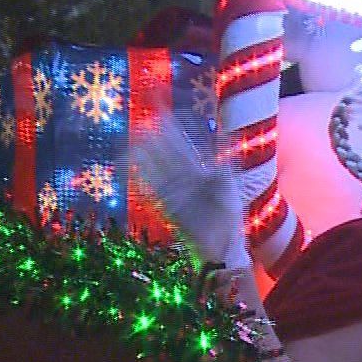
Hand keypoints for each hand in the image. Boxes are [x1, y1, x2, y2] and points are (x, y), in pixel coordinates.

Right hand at [132, 118, 247, 268]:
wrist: (224, 247)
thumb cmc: (230, 219)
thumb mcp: (231, 188)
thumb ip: (224, 165)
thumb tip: (227, 137)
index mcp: (200, 173)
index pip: (182, 146)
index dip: (172, 130)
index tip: (162, 114)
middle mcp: (184, 180)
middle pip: (165, 155)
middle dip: (153, 139)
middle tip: (140, 121)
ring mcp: (175, 193)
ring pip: (155, 169)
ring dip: (143, 156)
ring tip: (130, 141)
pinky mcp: (168, 207)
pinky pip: (152, 190)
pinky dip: (141, 179)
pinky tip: (131, 167)